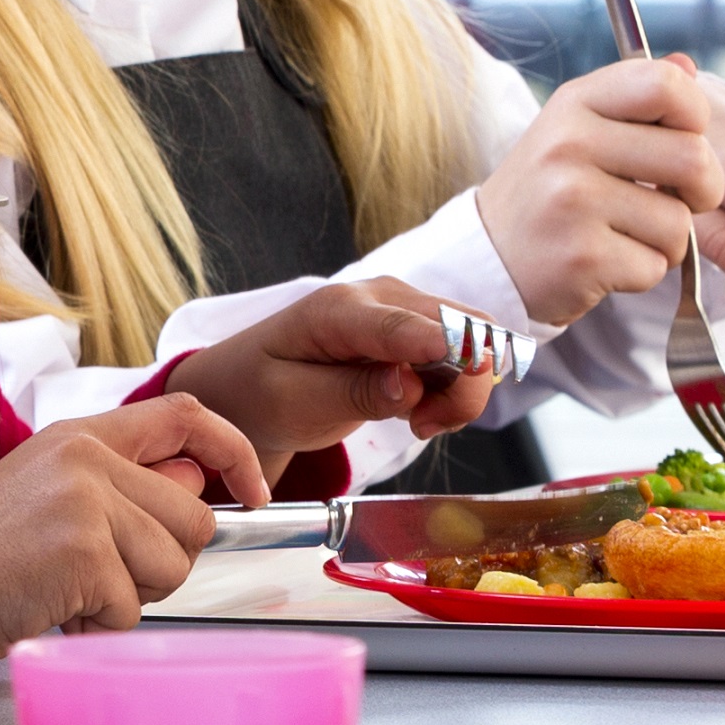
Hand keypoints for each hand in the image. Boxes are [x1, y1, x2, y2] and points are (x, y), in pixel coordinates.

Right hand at [0, 399, 258, 675]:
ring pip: (171, 567)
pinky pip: (132, 608)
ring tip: (64, 590)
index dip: (234, 451)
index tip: (254, 490)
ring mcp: (85, 502)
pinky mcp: (83, 553)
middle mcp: (88, 458)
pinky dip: (96, 625)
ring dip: (126, 598)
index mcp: (81, 436)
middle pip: (193, 517)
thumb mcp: (50, 493)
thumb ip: (122, 483)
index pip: (186, 415)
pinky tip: (51, 610)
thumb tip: (195, 483)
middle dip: (158, 564)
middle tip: (93, 574)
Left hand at [159, 278, 499, 471]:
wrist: (248, 389)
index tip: (475, 366)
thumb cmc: (260, 391)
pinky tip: (421, 416)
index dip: (442, 345)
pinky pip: (463, 359)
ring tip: (420, 424)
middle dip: (462, 385)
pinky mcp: (415, 334)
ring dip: (462, 393)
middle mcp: (378, 297)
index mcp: (336, 309)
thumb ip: (352, 394)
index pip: (399, 324)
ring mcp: (402, 312)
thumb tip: (409, 386)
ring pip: (473, 343)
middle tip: (424, 427)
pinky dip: (456, 394)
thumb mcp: (292, 403)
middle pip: (457, 328)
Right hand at [473, 55, 723, 323]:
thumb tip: (687, 65)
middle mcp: (569, 143)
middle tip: (676, 199)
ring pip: (679, 222)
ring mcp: (573, 199)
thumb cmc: (549, 191)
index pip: (664, 84)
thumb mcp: (577, 129)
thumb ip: (634, 97)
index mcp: (574, 102)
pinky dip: (642, 271)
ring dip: (667, 240)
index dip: (694, 115)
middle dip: (703, 190)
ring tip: (625, 235)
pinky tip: (607, 263)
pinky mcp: (582, 256)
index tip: (682, 139)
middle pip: (694, 157)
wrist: (490, 258)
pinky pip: (656, 265)